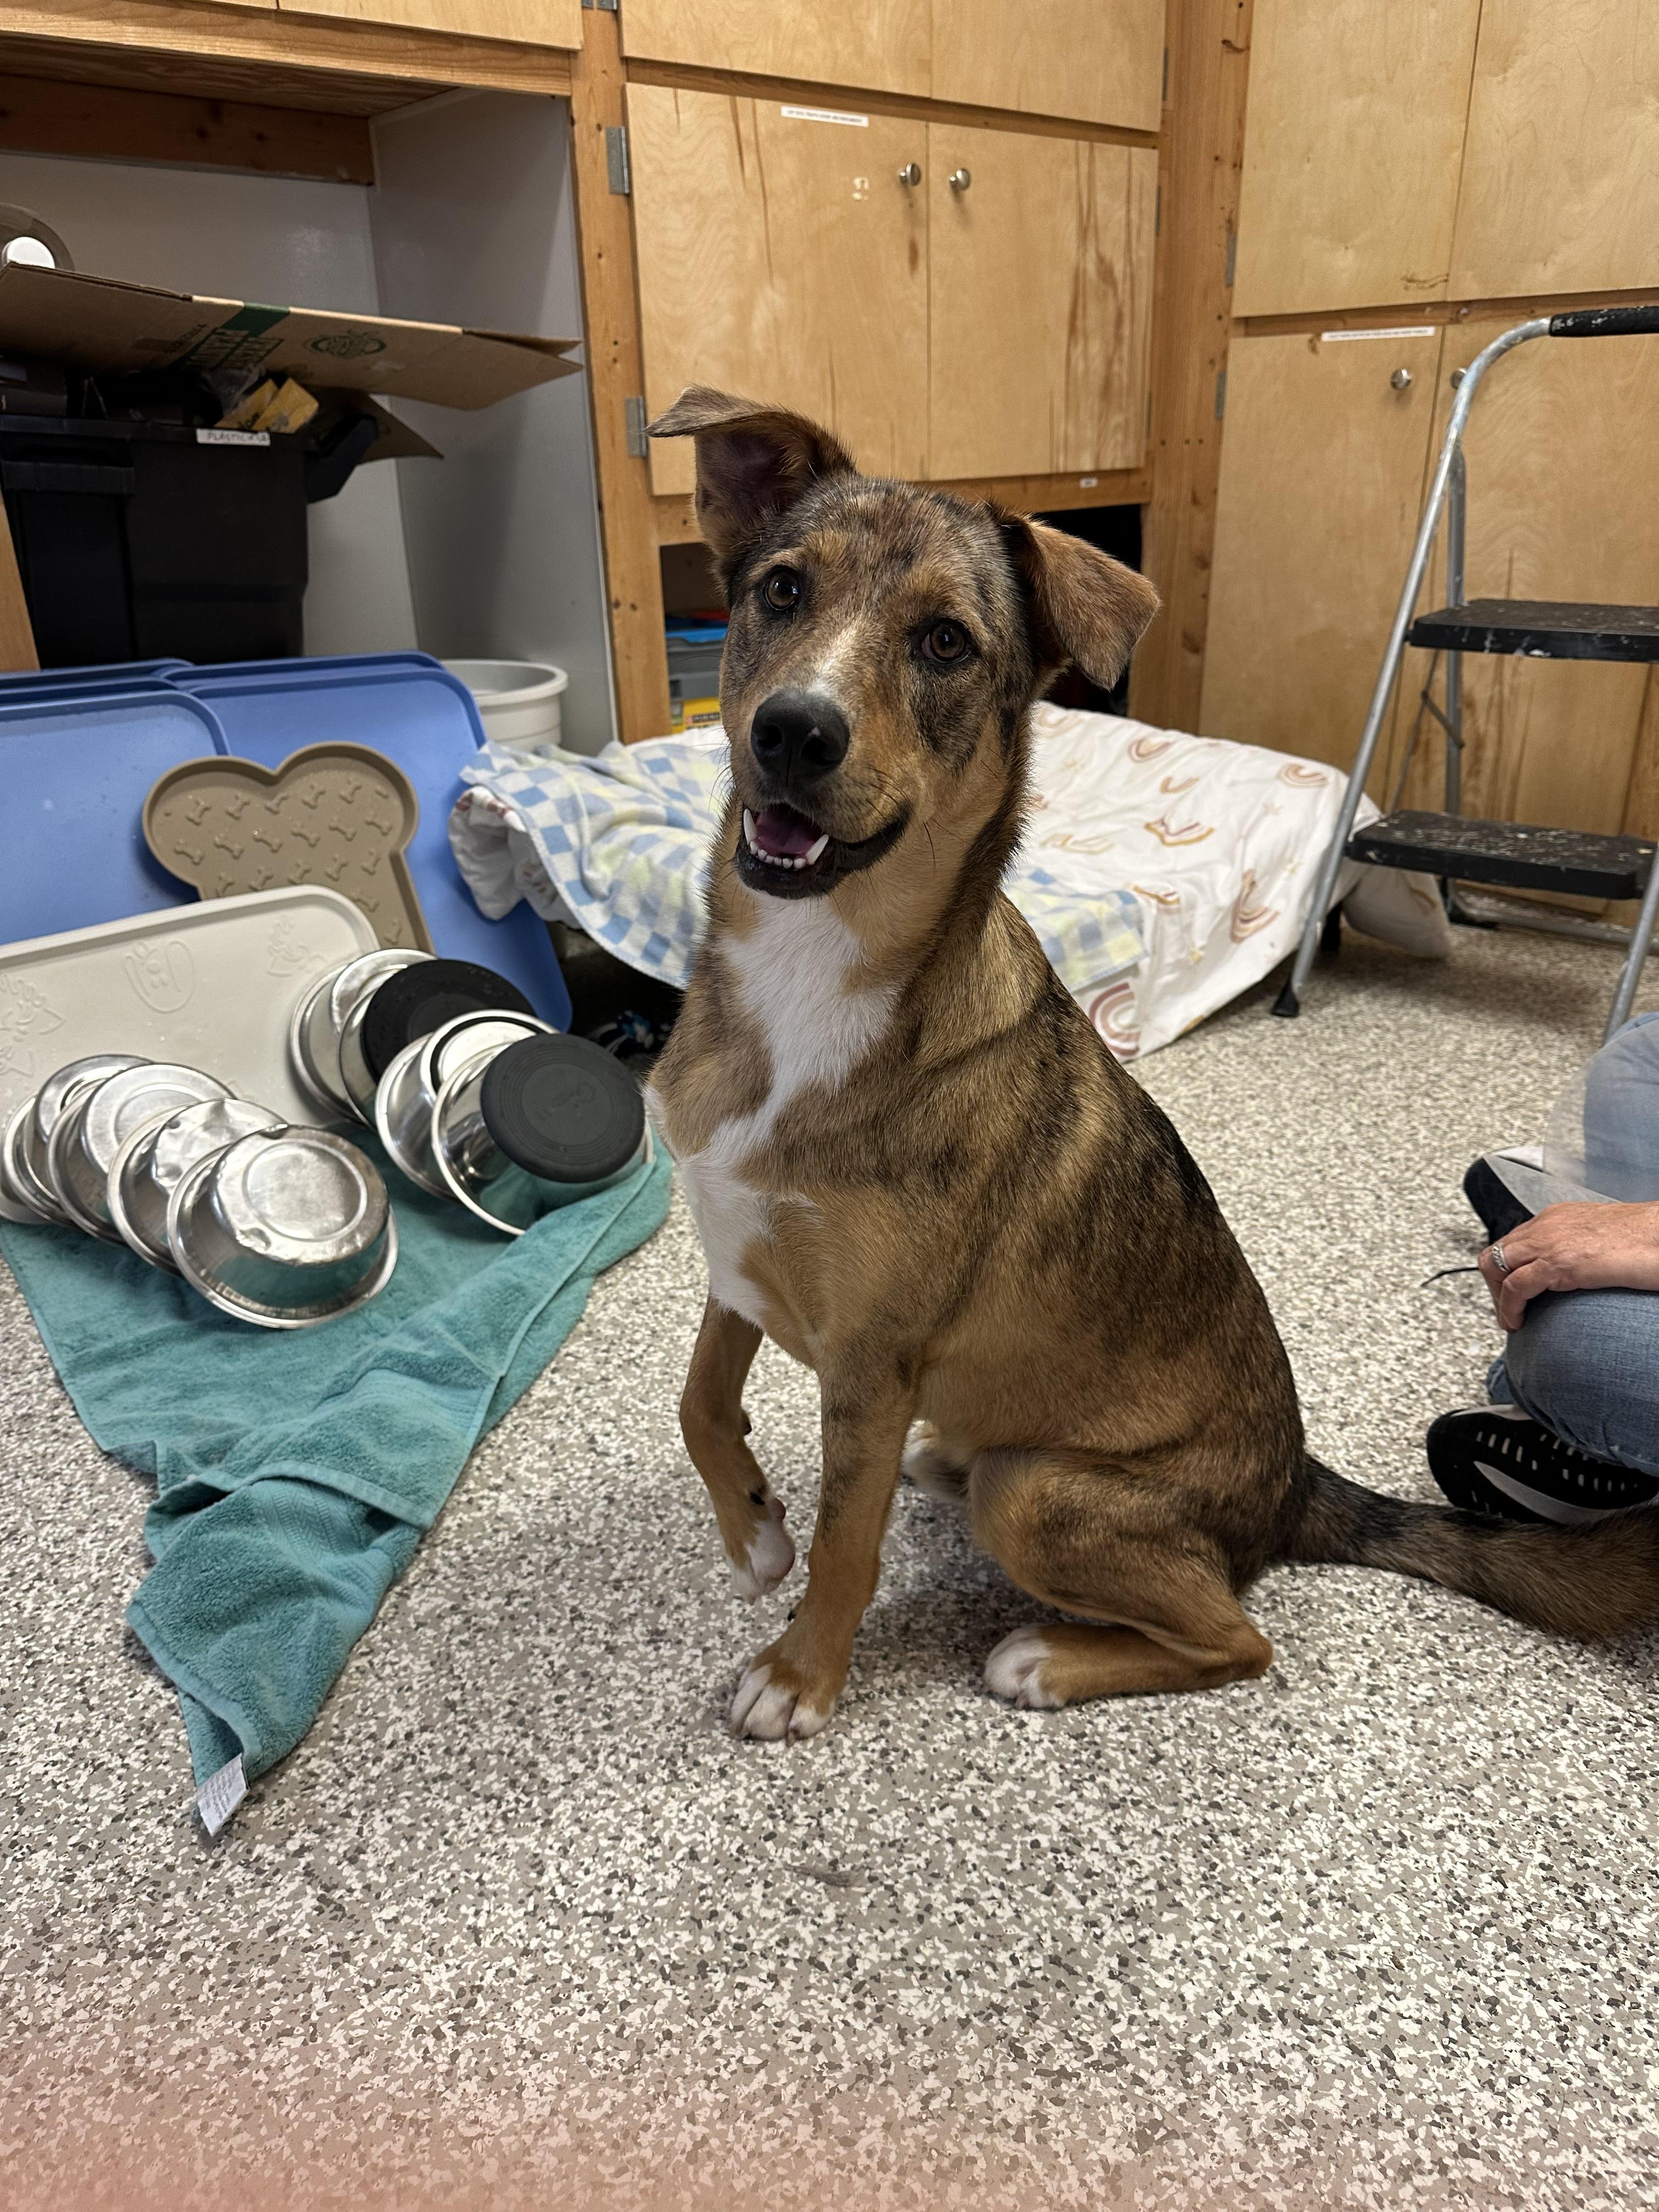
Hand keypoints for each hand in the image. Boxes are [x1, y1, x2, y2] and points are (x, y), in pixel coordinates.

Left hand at [1480, 1201, 1658, 1329]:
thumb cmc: (1645, 1239)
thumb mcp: (1601, 1241)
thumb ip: (1580, 1251)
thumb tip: (1576, 1272)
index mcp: (1556, 1218)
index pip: (1514, 1242)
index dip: (1507, 1271)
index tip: (1513, 1294)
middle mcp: (1546, 1225)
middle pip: (1496, 1253)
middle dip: (1495, 1285)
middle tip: (1509, 1310)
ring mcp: (1548, 1242)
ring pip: (1495, 1267)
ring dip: (1497, 1298)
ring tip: (1511, 1321)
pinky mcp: (1556, 1263)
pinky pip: (1515, 1287)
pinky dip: (1509, 1308)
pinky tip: (1518, 1323)